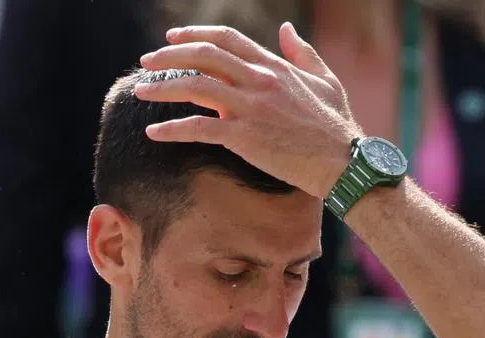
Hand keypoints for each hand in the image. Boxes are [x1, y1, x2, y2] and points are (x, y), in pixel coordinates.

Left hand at [136, 23, 361, 199]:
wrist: (344, 162)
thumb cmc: (337, 126)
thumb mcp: (326, 80)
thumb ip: (303, 53)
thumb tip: (286, 28)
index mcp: (274, 66)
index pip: (227, 39)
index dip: (196, 35)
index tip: (172, 38)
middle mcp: (259, 81)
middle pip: (204, 56)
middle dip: (170, 55)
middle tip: (147, 61)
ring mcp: (251, 108)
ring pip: (196, 87)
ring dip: (163, 87)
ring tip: (140, 91)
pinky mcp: (245, 138)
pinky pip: (199, 129)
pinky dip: (172, 129)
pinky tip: (153, 132)